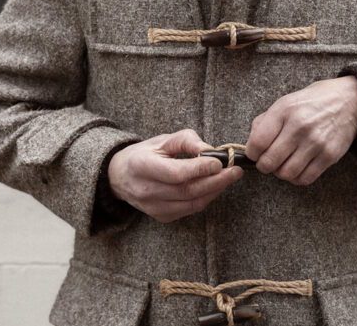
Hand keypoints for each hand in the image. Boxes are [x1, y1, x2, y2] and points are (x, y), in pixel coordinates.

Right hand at [107, 128, 243, 223]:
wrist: (120, 177)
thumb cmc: (144, 154)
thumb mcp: (161, 140)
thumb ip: (186, 141)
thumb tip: (210, 150)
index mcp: (142, 166)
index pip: (176, 173)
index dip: (200, 169)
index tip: (220, 161)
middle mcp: (146, 190)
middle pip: (187, 191)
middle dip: (216, 181)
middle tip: (236, 171)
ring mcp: (153, 207)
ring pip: (191, 203)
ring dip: (215, 191)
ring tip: (230, 178)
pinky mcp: (161, 217)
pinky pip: (189, 210)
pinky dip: (205, 198)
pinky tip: (215, 187)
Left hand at [245, 75, 356, 185]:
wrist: (350, 100)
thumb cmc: (313, 101)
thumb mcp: (286, 101)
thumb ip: (265, 121)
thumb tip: (251, 144)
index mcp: (284, 110)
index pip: (257, 142)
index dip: (251, 153)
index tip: (254, 153)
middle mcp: (299, 126)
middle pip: (269, 162)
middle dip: (264, 166)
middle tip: (268, 162)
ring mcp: (316, 142)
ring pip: (286, 173)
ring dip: (280, 173)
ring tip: (283, 164)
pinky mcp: (329, 155)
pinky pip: (306, 178)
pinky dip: (297, 178)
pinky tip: (297, 168)